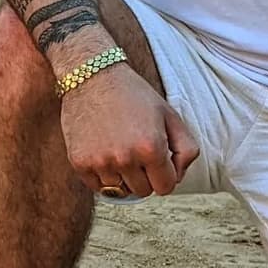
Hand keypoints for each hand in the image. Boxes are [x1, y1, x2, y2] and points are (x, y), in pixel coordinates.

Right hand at [59, 66, 199, 197]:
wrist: (93, 76)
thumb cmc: (134, 95)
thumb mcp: (170, 115)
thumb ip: (187, 149)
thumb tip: (178, 177)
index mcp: (151, 148)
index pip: (165, 188)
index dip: (165, 175)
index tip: (158, 161)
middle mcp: (126, 159)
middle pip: (143, 191)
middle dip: (145, 176)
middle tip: (138, 150)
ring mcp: (100, 163)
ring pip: (119, 191)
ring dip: (123, 176)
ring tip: (120, 148)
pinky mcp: (80, 163)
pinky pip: (97, 187)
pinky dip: (103, 175)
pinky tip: (104, 151)